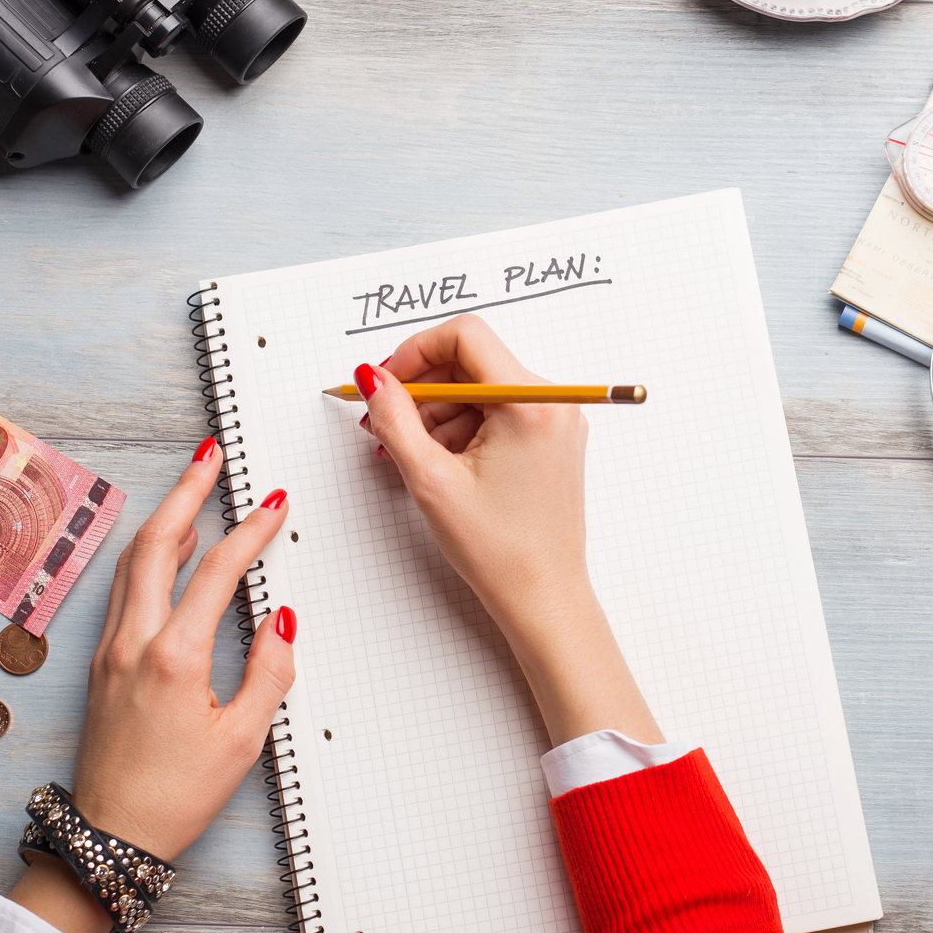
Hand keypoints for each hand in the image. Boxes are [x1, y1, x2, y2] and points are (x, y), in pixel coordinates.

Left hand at [9, 440, 295, 932]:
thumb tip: (281, 621)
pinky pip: (123, 589)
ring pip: (132, 562)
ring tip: (191, 488)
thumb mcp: (243, 741)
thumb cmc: (173, 798)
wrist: (108, 837)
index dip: (250, 531)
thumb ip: (269, 672)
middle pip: (156, 544)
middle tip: (210, 456)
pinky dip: (148, 554)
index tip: (273, 505)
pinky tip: (163, 548)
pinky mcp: (101, 664)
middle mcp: (132, 644)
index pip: (217, 571)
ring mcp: (109, 651)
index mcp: (173, 658)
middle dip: (187, 492)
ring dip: (164, 517)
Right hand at [355, 316, 659, 747]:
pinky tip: (441, 462)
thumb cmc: (500, 550)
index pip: (465, 336)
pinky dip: (465, 427)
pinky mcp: (553, 439)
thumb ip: (396, 418)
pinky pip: (500, 411)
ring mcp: (557, 421)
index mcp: (530, 404)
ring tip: (412, 455)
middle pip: (474, 361)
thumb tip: (375, 378)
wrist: (544, 596)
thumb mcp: (430, 480)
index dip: (416, 351)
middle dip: (424, 387)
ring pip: (483, 388)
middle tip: (386, 421)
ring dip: (440, 412)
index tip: (387, 381)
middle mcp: (553, 403)